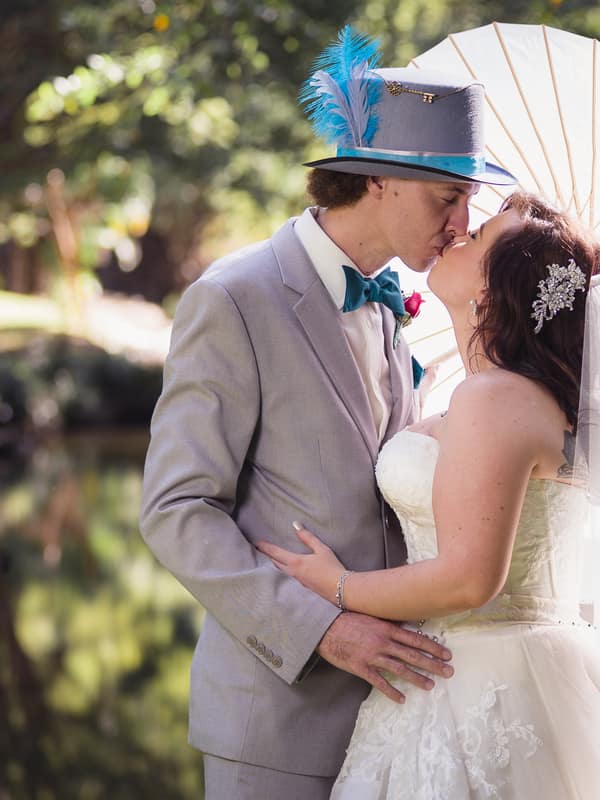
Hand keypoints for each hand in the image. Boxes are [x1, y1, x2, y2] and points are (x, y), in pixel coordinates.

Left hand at [256, 524, 344, 603]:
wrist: (341, 589)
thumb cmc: (331, 567)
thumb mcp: (321, 549)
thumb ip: (308, 537)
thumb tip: (296, 525)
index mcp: (296, 562)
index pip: (276, 553)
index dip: (265, 548)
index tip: (256, 543)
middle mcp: (294, 573)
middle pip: (276, 563)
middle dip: (268, 556)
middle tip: (261, 550)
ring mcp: (298, 581)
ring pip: (282, 571)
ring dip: (276, 564)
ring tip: (273, 558)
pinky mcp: (305, 587)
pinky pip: (290, 576)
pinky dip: (285, 570)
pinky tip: (289, 569)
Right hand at [317, 611, 453, 703]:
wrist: (325, 626)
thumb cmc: (348, 619)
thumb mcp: (371, 616)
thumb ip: (387, 623)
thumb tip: (406, 626)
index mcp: (386, 628)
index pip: (415, 638)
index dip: (433, 647)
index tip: (447, 654)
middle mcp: (383, 642)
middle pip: (412, 654)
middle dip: (432, 664)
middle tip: (449, 672)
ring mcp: (372, 655)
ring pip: (400, 669)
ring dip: (417, 678)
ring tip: (431, 686)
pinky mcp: (361, 667)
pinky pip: (379, 682)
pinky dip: (391, 691)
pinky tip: (402, 699)